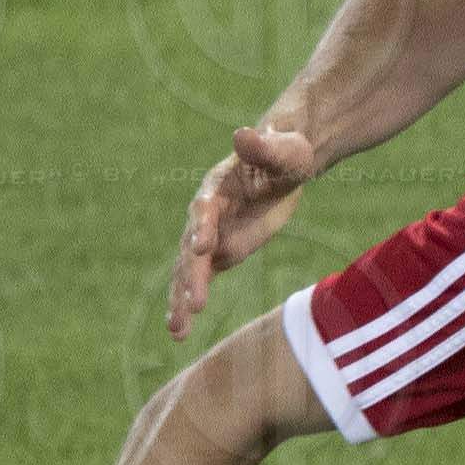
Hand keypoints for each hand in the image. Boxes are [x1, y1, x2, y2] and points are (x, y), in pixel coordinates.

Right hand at [168, 124, 321, 339]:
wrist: (283, 165)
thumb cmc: (287, 154)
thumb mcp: (285, 151)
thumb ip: (264, 147)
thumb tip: (243, 133)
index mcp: (218, 186)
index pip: (205, 208)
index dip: (203, 226)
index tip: (203, 247)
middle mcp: (205, 213)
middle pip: (193, 247)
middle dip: (192, 276)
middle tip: (194, 306)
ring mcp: (209, 235)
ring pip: (189, 270)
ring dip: (181, 298)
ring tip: (177, 331)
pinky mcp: (219, 252)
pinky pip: (199, 280)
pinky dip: (187, 303)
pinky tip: (179, 332)